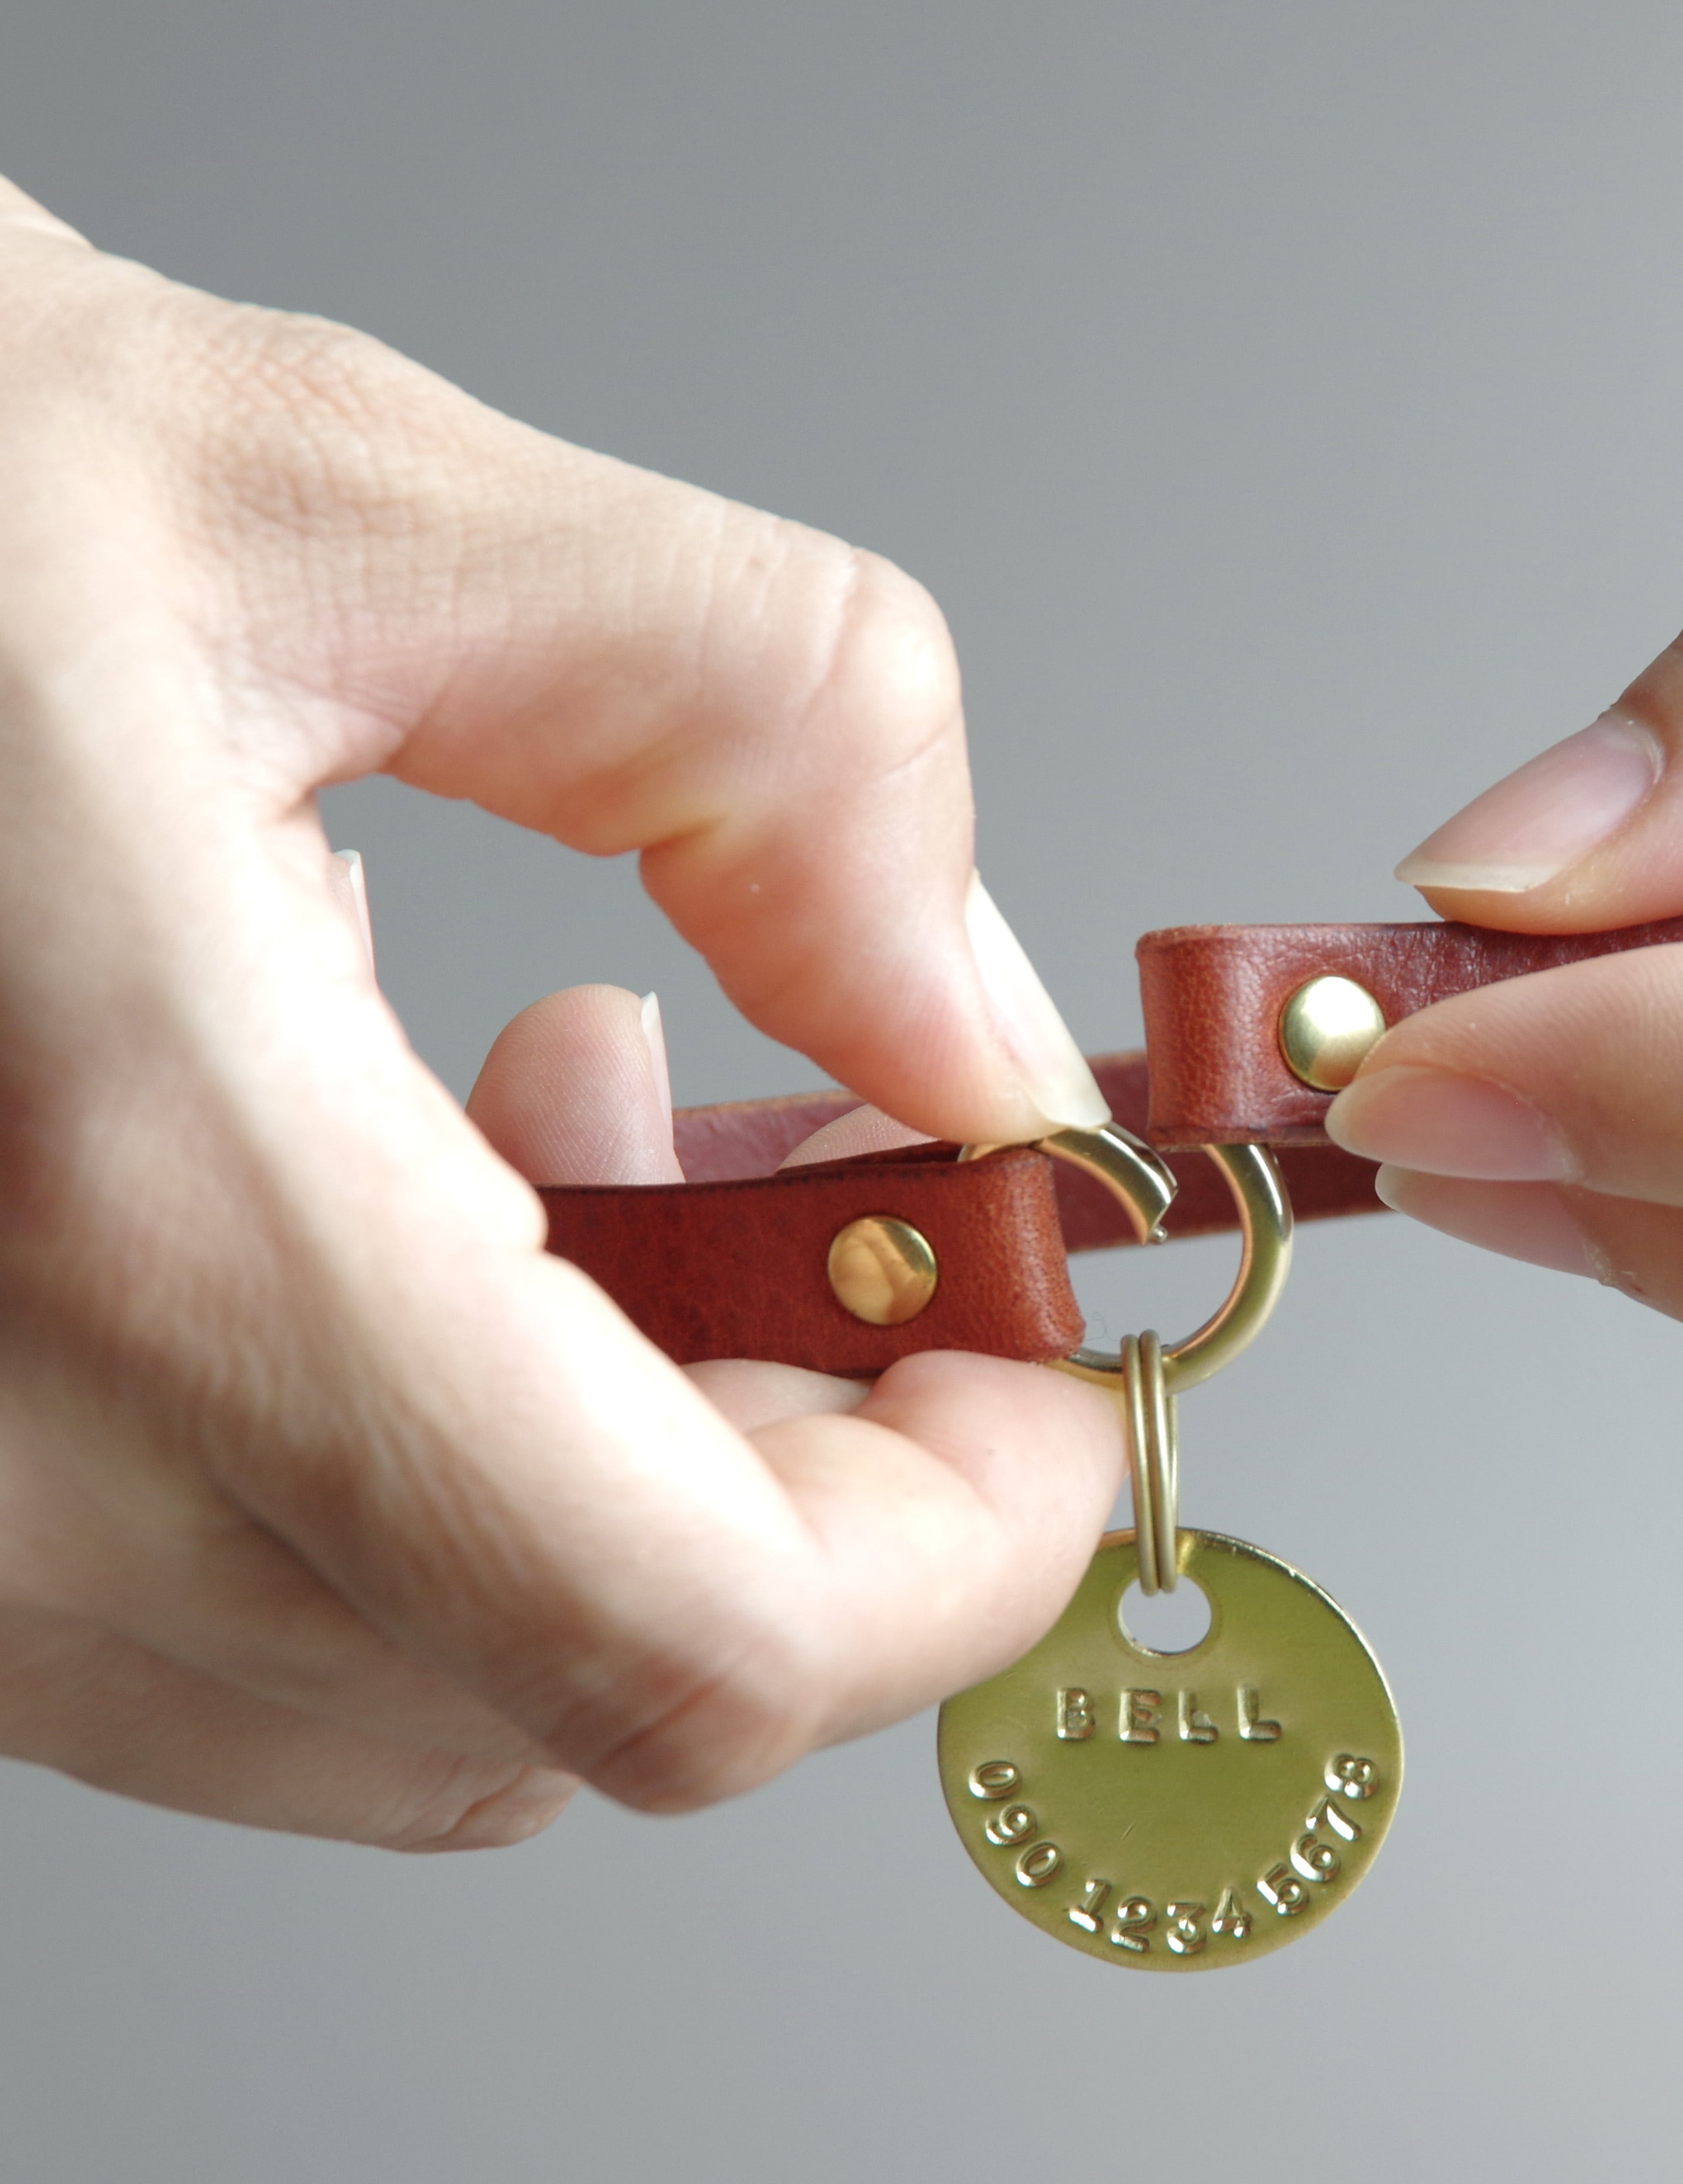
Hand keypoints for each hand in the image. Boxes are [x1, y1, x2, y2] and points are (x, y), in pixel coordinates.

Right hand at [0, 182, 1120, 1844]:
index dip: (962, 1548)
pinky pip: (271, 1624)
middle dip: (813, 1448)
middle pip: (599, 1680)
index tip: (1038, 1364)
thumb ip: (761, 735)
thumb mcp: (345, 497)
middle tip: (841, 1192)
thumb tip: (962, 1026)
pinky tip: (409, 1183)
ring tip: (583, 1115)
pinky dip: (442, 1459)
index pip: (697, 1635)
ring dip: (624, 1443)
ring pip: (443, 1686)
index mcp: (142, 1204)